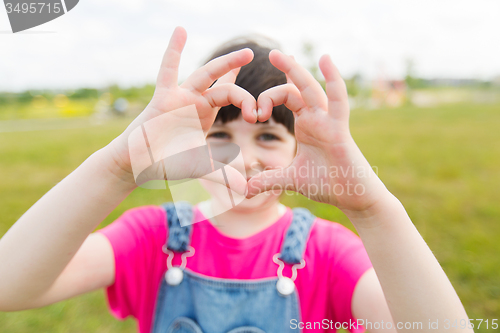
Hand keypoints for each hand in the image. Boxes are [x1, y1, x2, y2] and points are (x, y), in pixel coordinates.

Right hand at [104, 27, 256, 193]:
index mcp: (206, 112)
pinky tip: (180, 30)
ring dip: (223, 63)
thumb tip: (245, 190)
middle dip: (238, 71)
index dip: (248, 100)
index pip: (233, 96)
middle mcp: (196, 101)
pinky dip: (173, 51)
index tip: (258, 114)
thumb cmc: (167, 163)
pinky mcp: (163, 97)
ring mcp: (181, 97)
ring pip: (205, 74)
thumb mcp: (201, 168)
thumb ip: (222, 175)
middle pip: (224, 83)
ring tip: (242, 50)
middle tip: (255, 55)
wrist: (139, 164)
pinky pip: (168, 71)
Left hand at [246, 50, 390, 213]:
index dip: (269, 98)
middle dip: (286, 69)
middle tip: (271, 52)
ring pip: (311, 90)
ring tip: (282, 54)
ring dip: (297, 71)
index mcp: (306, 125)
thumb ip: (268, 180)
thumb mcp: (290, 179)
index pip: (287, 98)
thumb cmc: (327, 184)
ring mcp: (328, 121)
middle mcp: (316, 118)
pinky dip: (333, 79)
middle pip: (297, 89)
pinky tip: (326, 59)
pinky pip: (338, 100)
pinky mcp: (339, 128)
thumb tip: (244, 190)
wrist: (351, 197)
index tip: (254, 114)